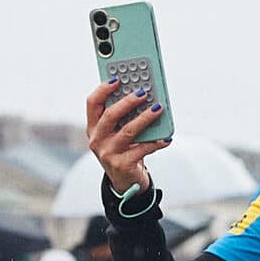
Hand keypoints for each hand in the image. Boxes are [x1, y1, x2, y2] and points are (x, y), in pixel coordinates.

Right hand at [86, 81, 167, 195]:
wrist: (125, 182)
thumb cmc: (124, 150)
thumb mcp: (117, 133)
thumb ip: (124, 117)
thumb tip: (143, 95)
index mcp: (93, 127)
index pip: (92, 103)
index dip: (103, 89)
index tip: (118, 78)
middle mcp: (97, 139)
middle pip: (110, 115)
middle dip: (128, 101)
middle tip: (143, 92)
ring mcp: (108, 153)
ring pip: (128, 131)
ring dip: (145, 118)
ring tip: (159, 108)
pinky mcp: (122, 165)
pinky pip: (143, 149)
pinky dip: (156, 142)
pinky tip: (166, 138)